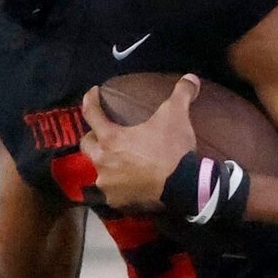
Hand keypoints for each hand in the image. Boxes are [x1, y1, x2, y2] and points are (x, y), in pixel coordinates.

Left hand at [77, 73, 198, 210]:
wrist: (183, 187)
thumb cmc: (172, 150)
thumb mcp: (176, 116)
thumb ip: (181, 94)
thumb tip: (191, 77)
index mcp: (110, 138)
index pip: (90, 113)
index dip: (90, 100)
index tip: (94, 93)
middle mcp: (102, 160)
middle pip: (86, 144)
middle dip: (93, 137)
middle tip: (105, 133)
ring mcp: (108, 183)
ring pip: (98, 170)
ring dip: (105, 163)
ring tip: (118, 161)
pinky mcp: (118, 201)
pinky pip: (111, 191)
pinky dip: (117, 186)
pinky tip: (127, 183)